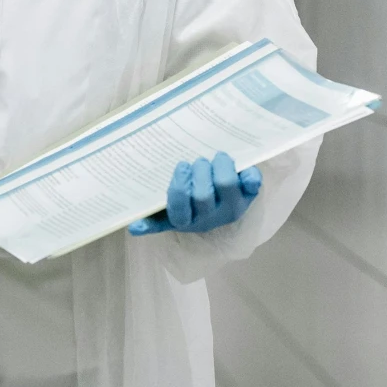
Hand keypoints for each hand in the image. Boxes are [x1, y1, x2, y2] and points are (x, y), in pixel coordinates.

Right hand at [129, 152, 261, 236]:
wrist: (220, 204)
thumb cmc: (187, 204)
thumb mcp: (169, 214)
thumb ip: (153, 219)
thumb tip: (133, 228)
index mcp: (187, 221)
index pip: (179, 211)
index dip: (179, 187)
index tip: (180, 167)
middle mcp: (210, 218)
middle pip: (203, 197)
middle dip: (198, 173)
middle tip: (196, 161)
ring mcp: (231, 207)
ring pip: (227, 186)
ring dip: (220, 167)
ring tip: (216, 157)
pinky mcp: (249, 197)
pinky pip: (253, 185)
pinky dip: (250, 175)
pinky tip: (245, 168)